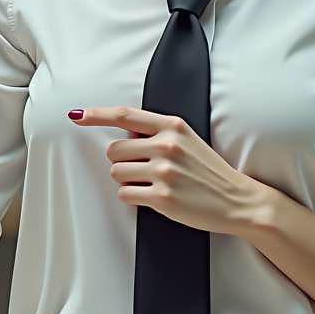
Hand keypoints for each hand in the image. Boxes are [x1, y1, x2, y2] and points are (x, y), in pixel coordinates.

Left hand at [69, 106, 275, 235]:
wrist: (238, 199)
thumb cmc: (209, 170)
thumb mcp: (187, 139)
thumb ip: (157, 132)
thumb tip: (122, 133)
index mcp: (172, 126)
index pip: (124, 115)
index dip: (96, 114)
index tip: (76, 115)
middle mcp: (167, 145)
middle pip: (113, 150)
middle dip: (122, 161)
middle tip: (144, 169)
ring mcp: (165, 172)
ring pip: (116, 173)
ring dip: (127, 180)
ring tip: (152, 183)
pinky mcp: (163, 197)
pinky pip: (125, 194)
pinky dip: (133, 197)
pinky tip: (153, 197)